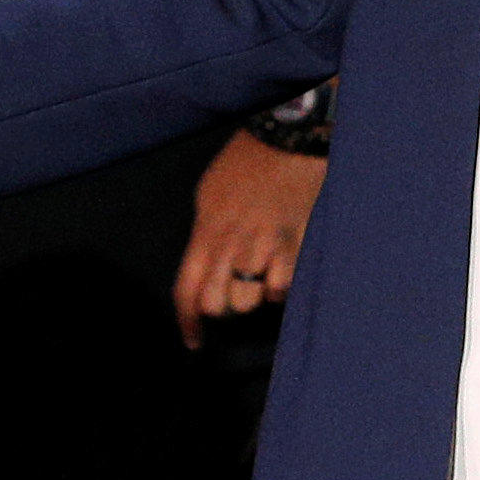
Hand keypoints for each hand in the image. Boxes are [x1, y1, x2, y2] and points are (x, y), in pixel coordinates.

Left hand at [174, 130, 326, 347]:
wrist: (288, 138)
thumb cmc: (246, 162)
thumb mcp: (209, 194)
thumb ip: (205, 234)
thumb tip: (204, 268)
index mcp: (206, 229)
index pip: (186, 289)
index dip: (186, 322)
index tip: (193, 341)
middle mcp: (231, 243)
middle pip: (217, 305)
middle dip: (223, 306)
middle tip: (231, 292)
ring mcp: (263, 245)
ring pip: (250, 302)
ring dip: (253, 296)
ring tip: (259, 275)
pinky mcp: (293, 244)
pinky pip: (281, 289)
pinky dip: (279, 286)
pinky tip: (280, 267)